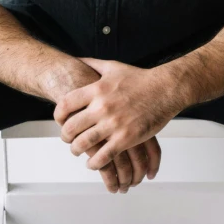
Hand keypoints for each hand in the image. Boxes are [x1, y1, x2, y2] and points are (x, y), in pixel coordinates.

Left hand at [50, 59, 155, 192]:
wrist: (165, 89)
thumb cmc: (140, 79)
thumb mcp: (113, 66)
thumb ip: (92, 64)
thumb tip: (77, 60)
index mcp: (97, 89)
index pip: (66, 104)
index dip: (58, 115)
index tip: (59, 120)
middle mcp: (102, 106)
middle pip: (71, 127)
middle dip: (65, 136)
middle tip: (67, 139)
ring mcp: (114, 123)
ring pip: (84, 144)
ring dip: (77, 151)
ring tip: (78, 151)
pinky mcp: (126, 138)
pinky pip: (104, 156)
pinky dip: (95, 163)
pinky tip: (94, 162)